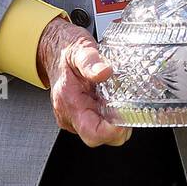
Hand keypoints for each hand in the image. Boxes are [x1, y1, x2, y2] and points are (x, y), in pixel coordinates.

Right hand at [37, 16, 127, 147]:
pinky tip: (114, 101)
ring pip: (101, 132)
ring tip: (122, 101)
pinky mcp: (81, 114)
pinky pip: (99, 123)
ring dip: (116, 121)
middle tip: (131, 107)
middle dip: (119, 127)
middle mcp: (69, 114)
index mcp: (69, 102)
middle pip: (100, 137)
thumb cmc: (66, 49)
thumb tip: (104, 71)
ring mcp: (74, 117)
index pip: (92, 133)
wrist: (55, 48)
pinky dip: (110, 116)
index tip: (127, 118)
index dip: (113, 132)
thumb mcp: (79, 48)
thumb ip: (91, 61)